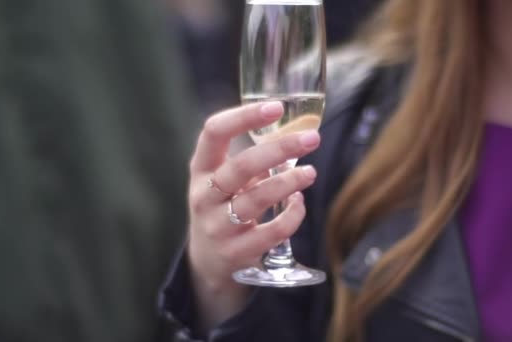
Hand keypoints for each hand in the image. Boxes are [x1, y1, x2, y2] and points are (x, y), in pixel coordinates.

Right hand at [187, 101, 320, 292]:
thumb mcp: (222, 181)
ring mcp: (218, 226)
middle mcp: (204, 195)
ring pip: (257, 199)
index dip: (244, 116)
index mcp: (201, 168)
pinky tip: (298, 203)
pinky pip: (272, 231)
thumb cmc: (223, 208)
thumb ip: (250, 161)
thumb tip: (294, 137)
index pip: (214, 132)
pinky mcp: (236, 252)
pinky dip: (292, 215)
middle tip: (311, 139)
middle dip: (280, 149)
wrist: (208, 261)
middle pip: (241, 166)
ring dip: (289, 182)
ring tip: (310, 172)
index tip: (276, 107)